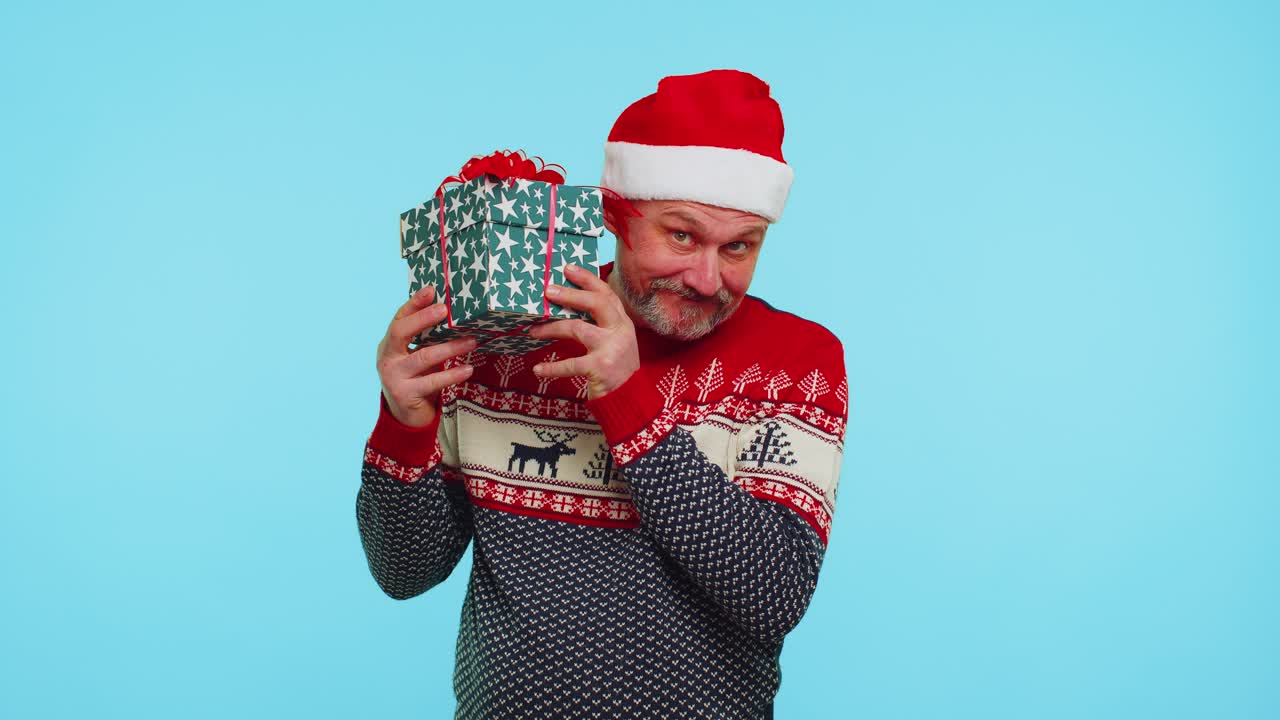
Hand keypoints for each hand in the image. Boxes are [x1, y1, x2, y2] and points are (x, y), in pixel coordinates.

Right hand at [376, 285, 479, 426]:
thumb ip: (426, 339)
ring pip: (422, 357)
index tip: (431, 289)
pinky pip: (432, 382)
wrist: (406, 417)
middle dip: (423, 318)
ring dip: (449, 348)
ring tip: (471, 341)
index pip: (399, 318)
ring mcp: (393, 377)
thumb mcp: (417, 357)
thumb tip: (451, 314)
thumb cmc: (417, 380)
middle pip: (401, 331)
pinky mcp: (405, 394)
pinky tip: (467, 369)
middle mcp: (387, 358)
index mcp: (389, 345)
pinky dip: (452, 375)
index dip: (414, 303)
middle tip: (445, 311)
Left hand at [528, 264, 639, 399]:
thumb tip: (567, 306)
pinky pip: (570, 364)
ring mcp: (611, 349)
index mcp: (622, 322)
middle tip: (547, 291)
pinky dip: (551, 367)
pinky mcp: (600, 368)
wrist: (630, 399)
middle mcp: (620, 331)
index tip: (567, 268)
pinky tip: (538, 369)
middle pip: (595, 303)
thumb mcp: (615, 342)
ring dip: (551, 328)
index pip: (606, 294)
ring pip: (577, 329)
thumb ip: (600, 325)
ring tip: (533, 331)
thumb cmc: (616, 368)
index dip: (587, 279)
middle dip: (570, 295)